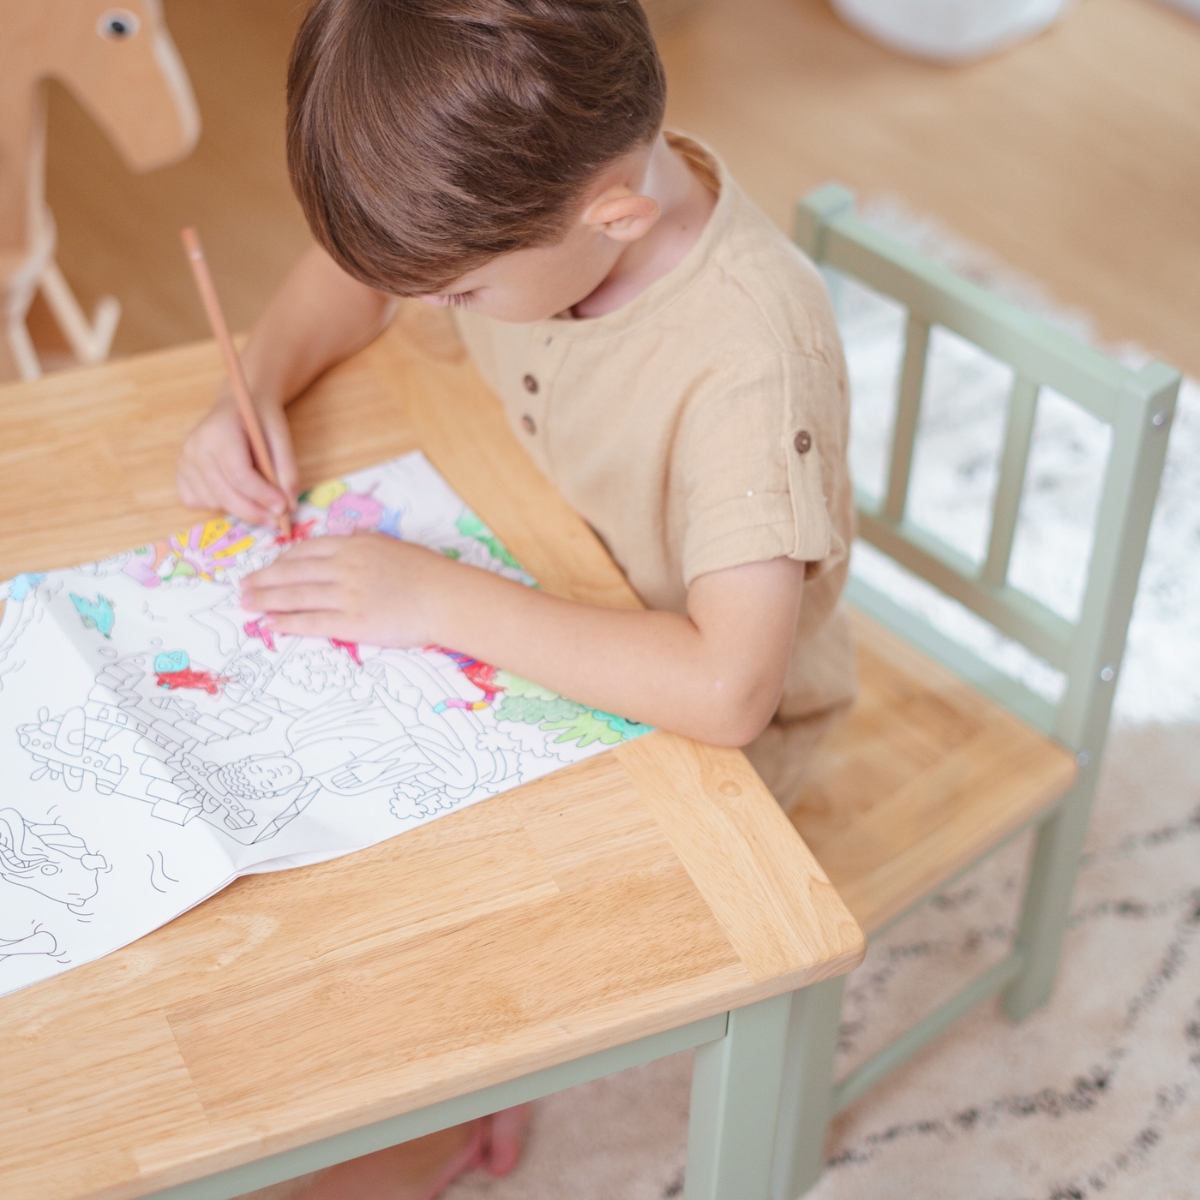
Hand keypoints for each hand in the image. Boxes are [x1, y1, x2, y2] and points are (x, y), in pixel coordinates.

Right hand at [177, 386, 298, 525]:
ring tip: (256, 494)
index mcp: (219, 431)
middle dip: (253, 511)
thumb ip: (287, 469)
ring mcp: (184, 461)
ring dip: (238, 507)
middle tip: (276, 521)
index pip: (238, 473)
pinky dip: (219, 504)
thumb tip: (290, 505)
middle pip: (223, 493)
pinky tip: (232, 490)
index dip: (262, 495)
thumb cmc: (260, 421)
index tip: (283, 508)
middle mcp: (195, 447)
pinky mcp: (180, 473)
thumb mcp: (281, 436)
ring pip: (213, 501)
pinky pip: (198, 502)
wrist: (237, 405)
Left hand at [239, 533, 448, 646]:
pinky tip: (270, 624)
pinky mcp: (353, 622)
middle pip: (293, 572)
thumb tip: (349, 537)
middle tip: (243, 587)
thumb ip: (365, 543)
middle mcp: (344, 567)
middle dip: (264, 579)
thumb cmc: (427, 572)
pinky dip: (288, 623)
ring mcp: (347, 595)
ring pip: (296, 596)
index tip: (269, 567)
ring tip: (247, 604)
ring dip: (267, 600)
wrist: (446, 596)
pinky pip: (312, 622)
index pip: (307, 550)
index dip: (282, 560)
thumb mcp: (392, 545)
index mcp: (354, 545)